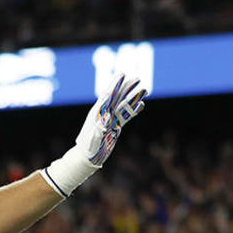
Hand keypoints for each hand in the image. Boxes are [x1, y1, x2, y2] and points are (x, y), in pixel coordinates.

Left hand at [41, 73, 147, 196]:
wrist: (87, 157)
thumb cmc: (88, 149)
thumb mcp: (93, 139)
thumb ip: (99, 130)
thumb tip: (105, 120)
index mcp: (98, 113)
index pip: (108, 95)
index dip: (115, 84)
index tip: (122, 74)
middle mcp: (105, 114)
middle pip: (118, 97)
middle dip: (127, 88)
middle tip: (137, 78)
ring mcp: (111, 120)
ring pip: (124, 105)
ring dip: (134, 97)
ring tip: (145, 89)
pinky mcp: (115, 126)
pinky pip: (126, 116)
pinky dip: (134, 110)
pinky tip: (142, 105)